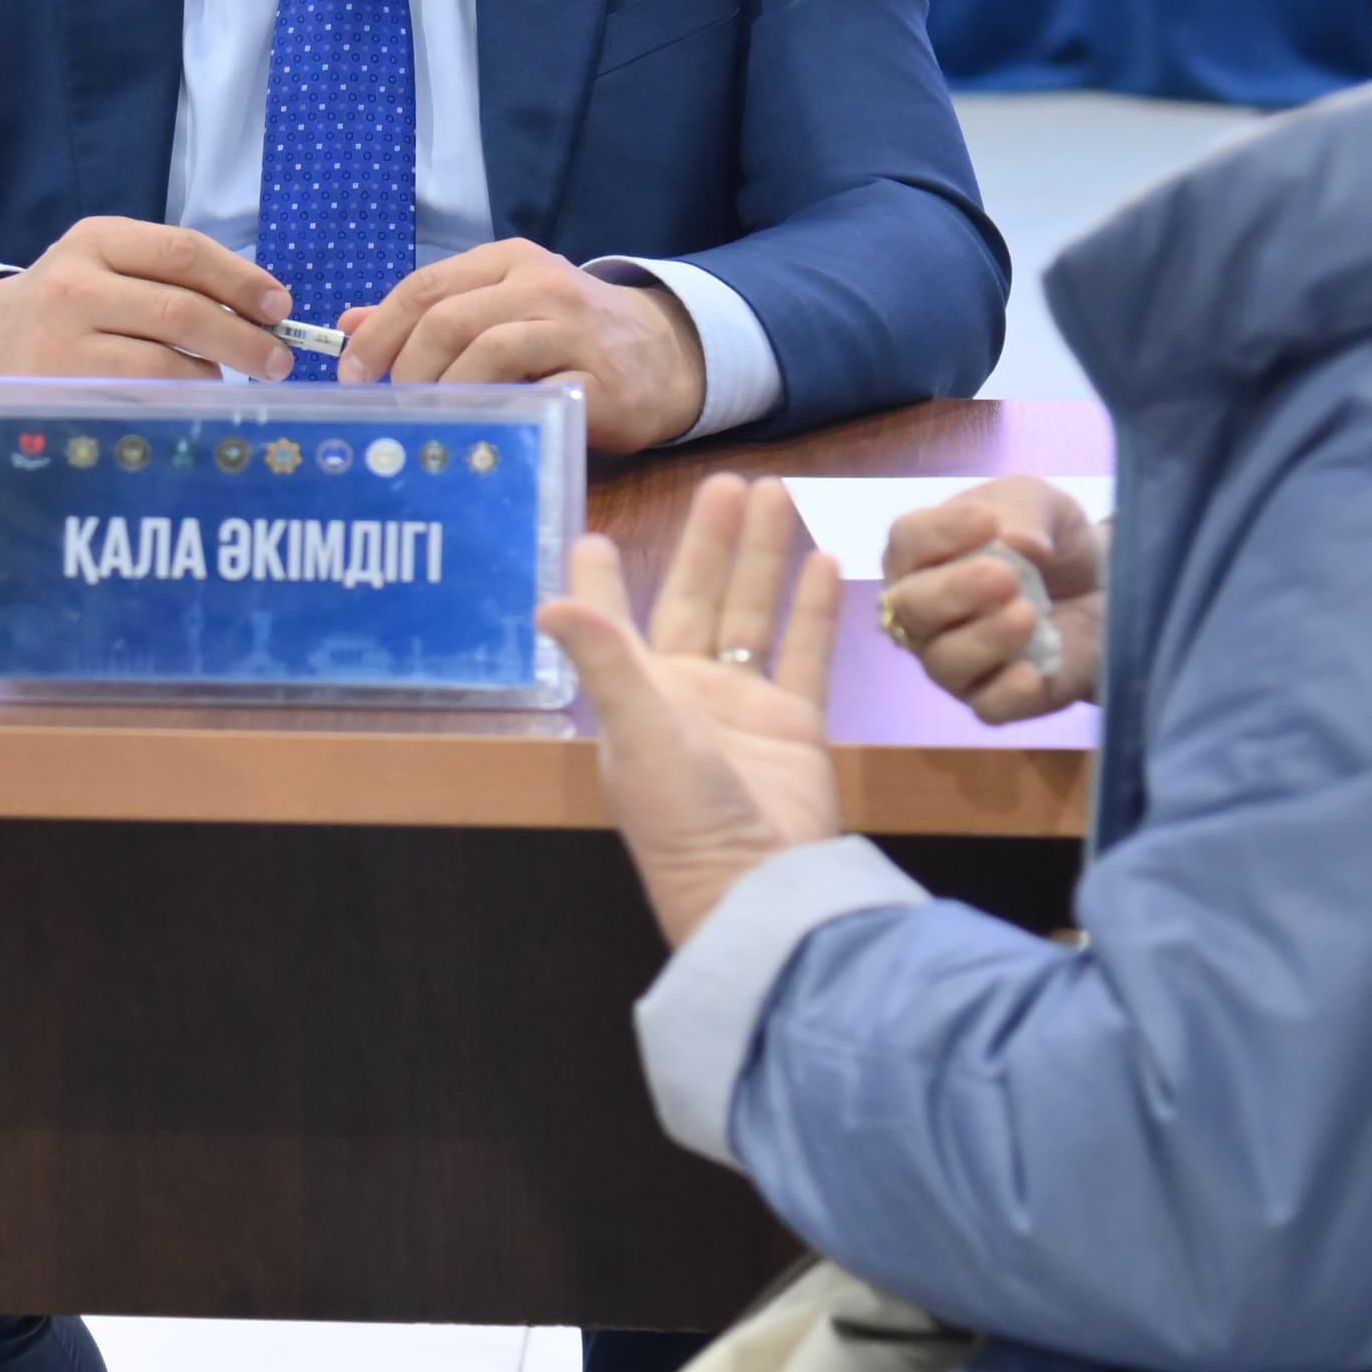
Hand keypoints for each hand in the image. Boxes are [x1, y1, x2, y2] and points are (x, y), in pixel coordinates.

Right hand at [0, 216, 295, 423]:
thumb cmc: (72, 304)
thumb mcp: (110, 265)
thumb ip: (174, 277)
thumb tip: (264, 312)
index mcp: (96, 240)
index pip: (184, 252)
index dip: (242, 280)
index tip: (280, 306)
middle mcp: (74, 284)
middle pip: (180, 309)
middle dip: (243, 338)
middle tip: (278, 360)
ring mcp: (60, 341)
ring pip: (163, 361)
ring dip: (210, 373)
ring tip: (226, 379)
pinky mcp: (56, 390)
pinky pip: (137, 399)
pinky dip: (177, 400)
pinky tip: (188, 397)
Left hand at [333, 240, 705, 451]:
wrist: (663, 356)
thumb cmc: (568, 335)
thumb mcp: (501, 308)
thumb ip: (431, 314)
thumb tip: (350, 324)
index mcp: (509, 262)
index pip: (425, 286)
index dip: (379, 332)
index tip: (351, 374)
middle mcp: (541, 285)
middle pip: (448, 320)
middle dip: (404, 368)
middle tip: (387, 405)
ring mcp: (574, 330)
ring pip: (488, 352)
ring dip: (444, 392)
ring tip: (426, 419)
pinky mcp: (600, 380)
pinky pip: (535, 395)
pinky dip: (498, 413)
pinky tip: (478, 432)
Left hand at [533, 475, 847, 944]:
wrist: (762, 890)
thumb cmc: (686, 818)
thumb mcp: (639, 735)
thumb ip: (605, 662)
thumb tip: (546, 602)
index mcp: (636, 700)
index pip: (612, 626)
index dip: (600, 583)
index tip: (592, 536)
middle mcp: (687, 696)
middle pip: (697, 600)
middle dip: (710, 543)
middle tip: (727, 481)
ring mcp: (745, 710)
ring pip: (754, 614)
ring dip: (764, 558)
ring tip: (777, 495)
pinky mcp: (797, 727)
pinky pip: (805, 654)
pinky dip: (813, 609)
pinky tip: (825, 558)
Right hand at [877, 476, 1107, 723]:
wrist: (1105, 587)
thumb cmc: (1051, 540)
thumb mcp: (1039, 503)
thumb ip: (1022, 512)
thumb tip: (1021, 543)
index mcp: (923, 555)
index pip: (906, 542)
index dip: (939, 533)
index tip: (987, 520)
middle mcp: (926, 612)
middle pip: (912, 607)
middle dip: (954, 590)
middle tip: (1006, 576)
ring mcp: (955, 661)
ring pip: (945, 662)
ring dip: (985, 638)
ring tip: (1029, 614)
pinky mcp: (996, 699)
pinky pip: (986, 706)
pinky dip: (1006, 692)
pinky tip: (1032, 673)